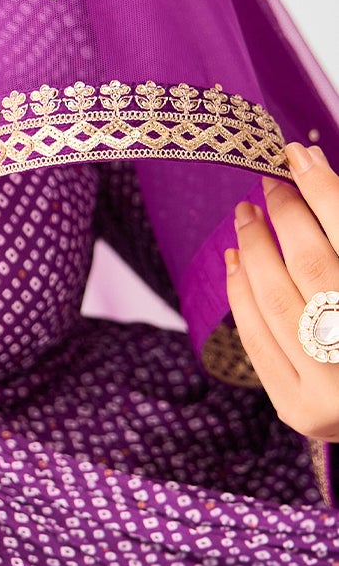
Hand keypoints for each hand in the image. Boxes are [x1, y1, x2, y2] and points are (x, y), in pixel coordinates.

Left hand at [225, 139, 338, 443]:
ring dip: (254, 250)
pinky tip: (235, 261)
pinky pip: (256, 339)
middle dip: (285, 216)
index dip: (322, 191)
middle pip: (312, 266)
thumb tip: (310, 165)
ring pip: (275, 301)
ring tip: (246, 215)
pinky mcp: (298, 410)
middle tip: (268, 183)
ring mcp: (330, 390)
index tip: (297, 155)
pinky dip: (240, 295)